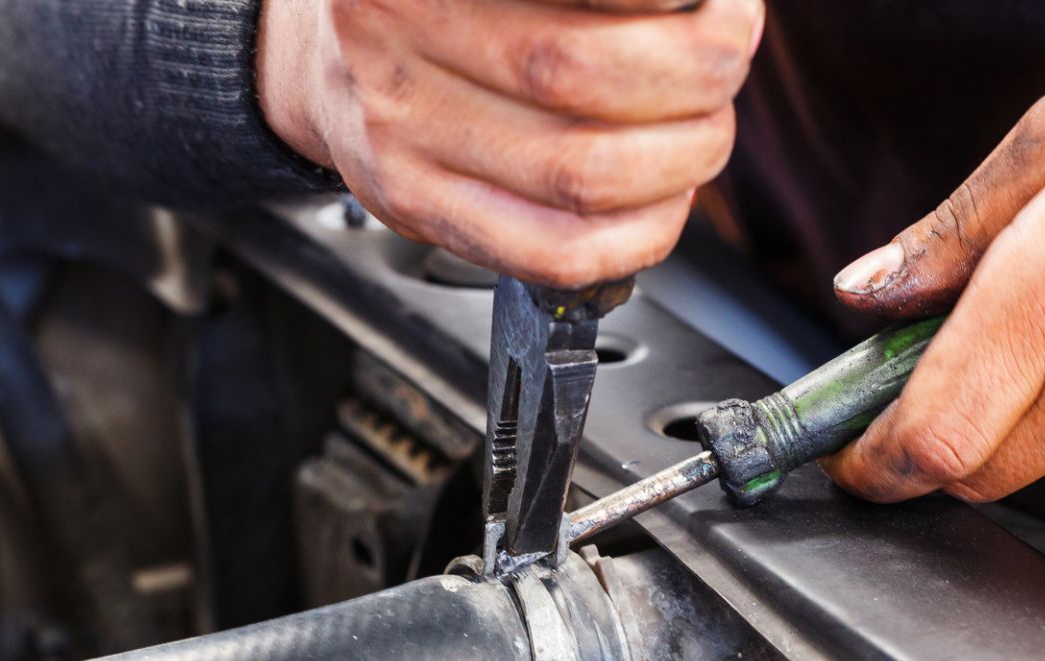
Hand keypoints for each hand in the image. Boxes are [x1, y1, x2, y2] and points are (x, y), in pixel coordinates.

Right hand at [257, 0, 761, 285]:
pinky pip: (553, 252)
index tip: (717, 4)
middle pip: (580, 71)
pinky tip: (664, 198)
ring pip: (581, 174)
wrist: (319, 54)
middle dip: (696, 75)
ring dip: (681, 157)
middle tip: (725, 57)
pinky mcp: (414, 207)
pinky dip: (641, 233)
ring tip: (703, 127)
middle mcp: (394, 29)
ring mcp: (397, 131)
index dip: (670, 3)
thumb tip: (705, 8)